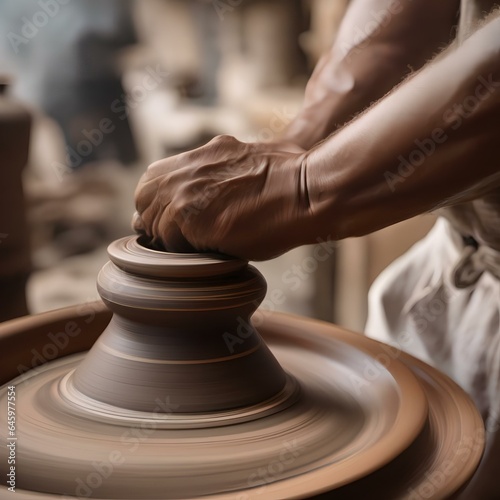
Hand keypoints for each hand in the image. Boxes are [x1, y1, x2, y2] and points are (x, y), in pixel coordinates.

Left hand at [133, 135, 311, 259]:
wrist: (308, 191)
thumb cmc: (296, 181)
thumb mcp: (256, 162)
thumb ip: (229, 173)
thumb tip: (224, 191)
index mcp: (205, 153)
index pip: (155, 175)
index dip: (157, 199)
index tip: (170, 218)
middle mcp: (189, 169)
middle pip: (143, 197)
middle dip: (154, 219)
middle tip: (175, 237)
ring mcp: (186, 192)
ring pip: (154, 223)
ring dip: (171, 239)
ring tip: (200, 247)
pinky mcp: (190, 217)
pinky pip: (170, 242)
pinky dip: (184, 252)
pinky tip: (207, 252)